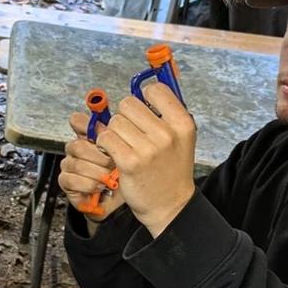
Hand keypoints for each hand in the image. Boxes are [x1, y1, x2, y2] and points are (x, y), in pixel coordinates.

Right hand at [59, 112, 126, 224]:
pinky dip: (88, 184)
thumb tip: (119, 118)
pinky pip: (70, 179)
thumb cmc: (122, 175)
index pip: (78, 121)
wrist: (120, 199)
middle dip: (99, 158)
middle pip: (78, 145)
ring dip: (96, 173)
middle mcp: (77, 149)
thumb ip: (117, 136)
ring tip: (108, 178)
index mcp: (89, 137)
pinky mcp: (66, 181)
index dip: (87, 126)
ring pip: (76, 163)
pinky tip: (99, 186)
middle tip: (113, 165)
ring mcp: (69, 164)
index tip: (102, 133)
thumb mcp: (125, 153)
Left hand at [93, 83, 196, 236]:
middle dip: (125, 118)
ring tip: (125, 147)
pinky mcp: (129, 162)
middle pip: (128, 104)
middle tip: (131, 135)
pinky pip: (106, 138)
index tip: (144, 112)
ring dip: (114, 133)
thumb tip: (147, 82)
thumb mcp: (180, 137)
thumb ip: (166, 111)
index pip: (154, 90)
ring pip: (115, 122)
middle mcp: (167, 134)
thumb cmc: (171, 168)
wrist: (170, 205)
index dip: (143, 99)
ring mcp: (149, 149)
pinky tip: (115, 154)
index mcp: (182, 123)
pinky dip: (105, 145)